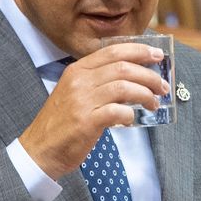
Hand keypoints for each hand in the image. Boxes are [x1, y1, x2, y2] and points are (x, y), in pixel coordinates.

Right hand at [18, 43, 166, 176]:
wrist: (39, 149)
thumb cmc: (61, 123)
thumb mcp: (74, 92)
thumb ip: (97, 81)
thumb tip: (131, 77)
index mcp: (77, 70)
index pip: (113, 51)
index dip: (139, 51)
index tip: (157, 55)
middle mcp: (79, 81)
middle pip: (123, 67)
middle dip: (149, 75)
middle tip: (162, 86)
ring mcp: (82, 101)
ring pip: (124, 87)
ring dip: (145, 95)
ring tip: (154, 103)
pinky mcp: (85, 122)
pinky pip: (117, 111)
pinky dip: (130, 114)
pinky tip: (131, 120)